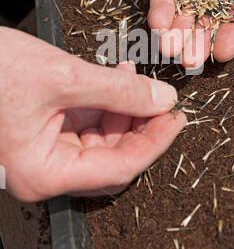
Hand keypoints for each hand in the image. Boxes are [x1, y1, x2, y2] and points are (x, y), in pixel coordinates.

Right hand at [0, 28, 184, 201]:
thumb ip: (119, 90)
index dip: (154, 144)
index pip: (117, 169)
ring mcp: (44, 152)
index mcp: (42, 172)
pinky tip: (118, 78)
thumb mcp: (63, 76)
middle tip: (163, 101)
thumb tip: (162, 99)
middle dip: (140, 127)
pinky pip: (87, 125)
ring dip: (125, 111)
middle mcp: (43, 170)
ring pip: (102, 142)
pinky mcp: (45, 131)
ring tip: (137, 80)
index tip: (176, 120)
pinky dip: (106, 103)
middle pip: (112, 160)